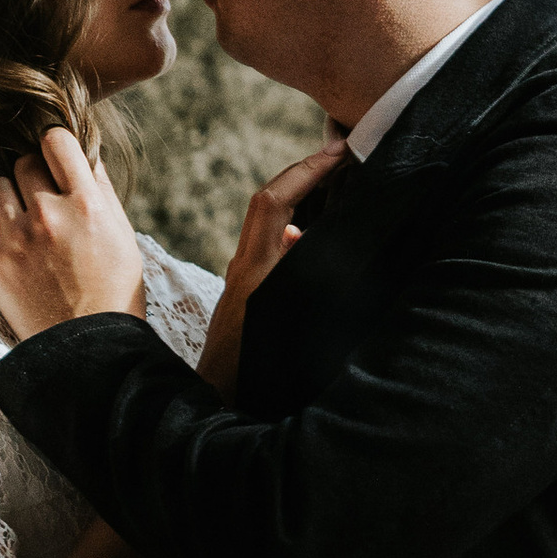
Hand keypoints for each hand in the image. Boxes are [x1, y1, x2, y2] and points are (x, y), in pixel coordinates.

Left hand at [0, 125, 145, 338]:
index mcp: (87, 204)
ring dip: (6, 196)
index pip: (57, 141)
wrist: (86, 348)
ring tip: (20, 220)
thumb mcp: (122, 236)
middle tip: (41, 199)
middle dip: (32, 175)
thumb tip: (85, 155)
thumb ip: (101, 192)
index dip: (55, 146)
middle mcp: (50, 213)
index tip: (55, 160)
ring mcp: (17, 236)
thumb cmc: (112, 292)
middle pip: (24, 161)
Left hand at [197, 137, 348, 393]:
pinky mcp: (247, 294)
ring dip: (300, 201)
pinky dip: (295, 231)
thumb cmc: (251, 375)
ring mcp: (244, 279)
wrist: (215, 405)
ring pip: (270, 224)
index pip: (273, 201)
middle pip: (270, 203)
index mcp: (255, 271)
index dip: (304, 170)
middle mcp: (246, 268)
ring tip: (336, 189)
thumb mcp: (286, 328)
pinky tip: (316, 242)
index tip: (337, 152)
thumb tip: (318, 244)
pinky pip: (272, 247)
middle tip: (340, 159)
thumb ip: (304, 281)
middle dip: (304, 175)